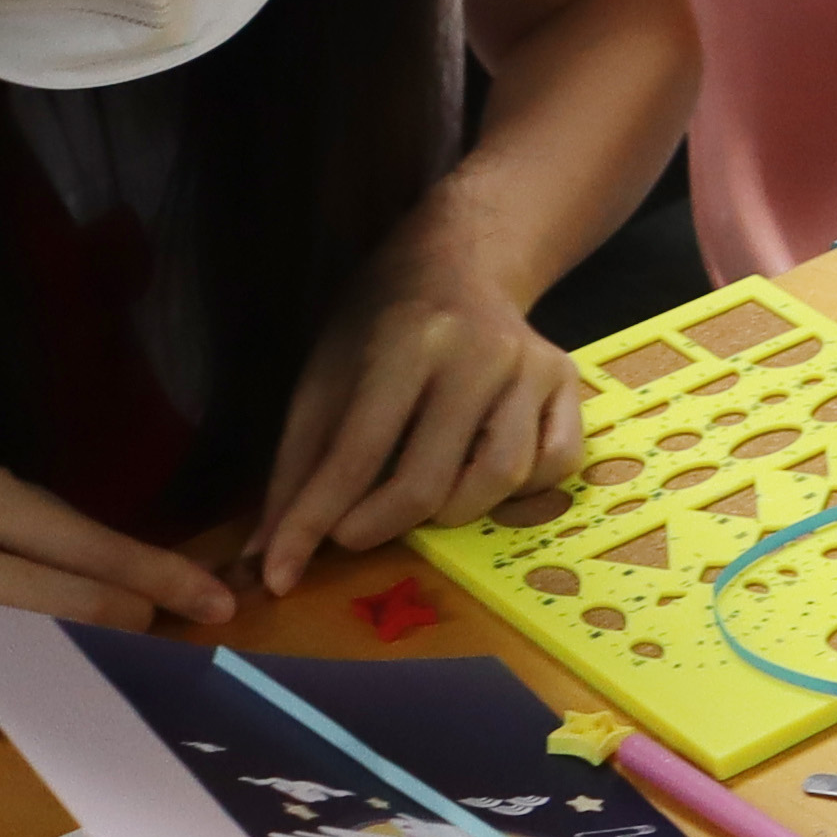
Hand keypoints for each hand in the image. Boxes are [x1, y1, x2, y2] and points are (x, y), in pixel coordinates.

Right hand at [0, 451, 233, 728]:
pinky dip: (12, 703)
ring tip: (112, 667)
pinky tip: (35, 691)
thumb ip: (44, 528)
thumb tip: (137, 581)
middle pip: (67, 614)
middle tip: (153, 636)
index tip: (216, 604)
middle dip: (130, 630)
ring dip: (83, 672)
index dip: (164, 582)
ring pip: (23, 665)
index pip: (89, 548)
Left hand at [256, 215, 584, 593]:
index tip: (282, 576)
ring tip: (421, 500)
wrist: (461, 261)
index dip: (314, 522)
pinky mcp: (569, 381)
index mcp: (407, 340)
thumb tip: (266, 556)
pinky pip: (554, 464)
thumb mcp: (323, 375)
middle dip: (378, 526)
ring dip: (451, 513)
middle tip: (351, 534)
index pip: (356, 453)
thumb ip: (297, 464)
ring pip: (502, 479)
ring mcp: (533, 366)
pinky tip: (481, 474)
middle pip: (430, 481)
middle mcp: (479, 352)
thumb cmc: (378, 321)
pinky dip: (517, 492)